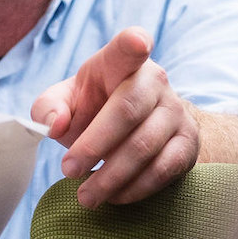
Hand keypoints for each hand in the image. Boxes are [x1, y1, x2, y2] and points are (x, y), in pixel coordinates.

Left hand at [31, 28, 198, 207]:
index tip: (138, 42)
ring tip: (85, 196)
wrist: (142, 124)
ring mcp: (176, 111)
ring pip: (145, 146)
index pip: (128, 47)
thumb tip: (55, 126)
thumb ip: (49, 107)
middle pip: (127, 111)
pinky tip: (114, 196)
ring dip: (111, 177)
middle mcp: (155, 81)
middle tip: (68, 170)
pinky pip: (164, 169)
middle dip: (94, 145)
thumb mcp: (67, 100)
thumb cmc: (96, 107)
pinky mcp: (188, 142)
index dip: (134, 43)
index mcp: (120, 63)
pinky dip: (135, 188)